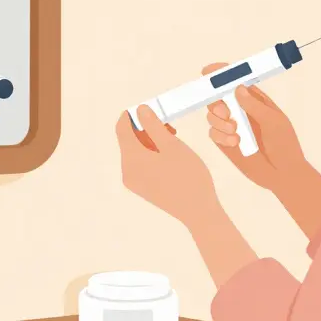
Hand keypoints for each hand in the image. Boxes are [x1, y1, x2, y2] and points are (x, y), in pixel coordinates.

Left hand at [115, 105, 221, 229]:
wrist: (198, 211)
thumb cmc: (188, 177)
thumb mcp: (172, 145)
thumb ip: (154, 125)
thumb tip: (140, 110)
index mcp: (132, 159)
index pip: (121, 129)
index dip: (131, 115)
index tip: (149, 109)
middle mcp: (128, 172)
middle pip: (128, 141)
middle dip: (145, 129)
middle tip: (168, 127)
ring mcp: (134, 182)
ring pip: (135, 153)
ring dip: (150, 141)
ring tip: (172, 141)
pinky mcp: (143, 189)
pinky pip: (141, 165)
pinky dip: (151, 155)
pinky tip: (169, 156)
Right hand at [203, 63, 307, 192]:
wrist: (282, 173)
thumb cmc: (284, 144)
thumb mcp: (273, 121)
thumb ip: (254, 105)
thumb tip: (238, 88)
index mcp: (254, 100)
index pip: (235, 82)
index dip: (221, 74)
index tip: (209, 72)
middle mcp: (240, 110)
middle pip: (217, 97)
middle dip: (216, 102)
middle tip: (226, 113)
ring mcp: (231, 126)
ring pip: (212, 116)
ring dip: (219, 122)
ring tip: (235, 131)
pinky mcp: (225, 142)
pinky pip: (213, 134)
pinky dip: (220, 136)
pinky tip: (235, 142)